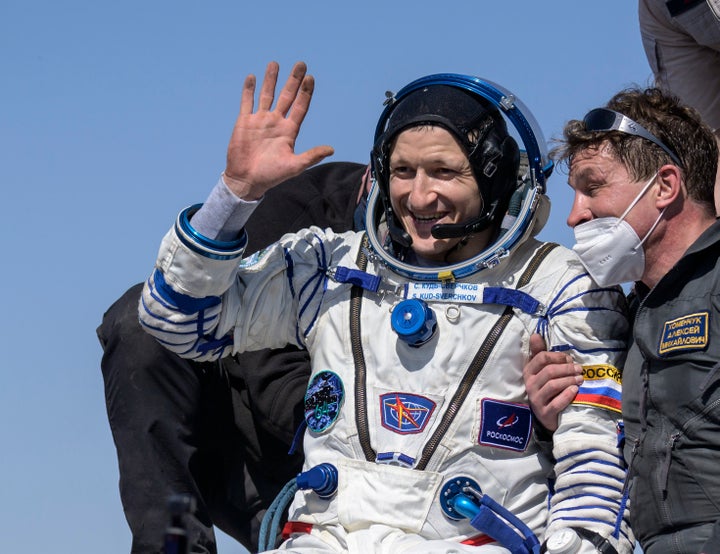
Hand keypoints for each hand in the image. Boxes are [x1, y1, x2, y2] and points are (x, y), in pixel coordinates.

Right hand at [223, 61, 334, 199]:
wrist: (247, 180)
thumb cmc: (271, 176)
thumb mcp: (294, 166)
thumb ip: (311, 156)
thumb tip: (331, 149)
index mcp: (289, 131)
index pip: (300, 107)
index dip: (306, 93)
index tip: (310, 78)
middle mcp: (276, 123)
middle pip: (287, 96)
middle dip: (293, 80)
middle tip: (301, 64)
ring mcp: (260, 121)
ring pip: (267, 95)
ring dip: (271, 80)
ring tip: (275, 64)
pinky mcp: (245, 122)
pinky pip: (247, 102)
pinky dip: (248, 90)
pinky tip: (252, 77)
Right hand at [523, 334, 582, 431]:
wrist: (548, 415)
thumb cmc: (547, 388)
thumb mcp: (542, 370)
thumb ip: (540, 353)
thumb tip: (536, 334)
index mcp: (529, 372)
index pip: (541, 358)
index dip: (557, 356)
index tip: (569, 359)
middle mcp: (530, 385)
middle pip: (549, 371)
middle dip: (566, 368)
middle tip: (579, 369)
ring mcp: (536, 400)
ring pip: (553, 385)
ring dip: (569, 380)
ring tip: (580, 379)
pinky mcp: (544, 413)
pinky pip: (556, 403)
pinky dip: (567, 395)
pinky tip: (575, 390)